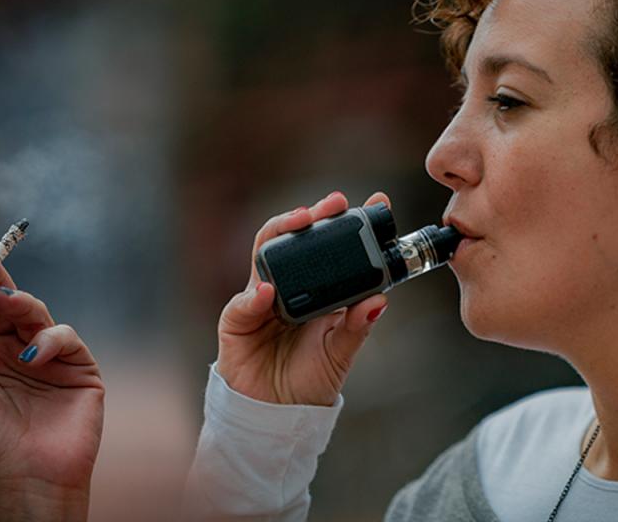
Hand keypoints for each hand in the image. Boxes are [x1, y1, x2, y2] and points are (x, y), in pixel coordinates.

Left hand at [0, 249, 103, 519]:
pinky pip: (63, 336)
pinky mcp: (76, 365)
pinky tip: (30, 357)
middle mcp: (10, 348)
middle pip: (2, 299)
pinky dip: (48, 339)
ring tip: (2, 300)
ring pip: (33, 311)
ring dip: (17, 299)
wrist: (24, 478)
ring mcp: (44, 355)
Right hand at [216, 191, 390, 406]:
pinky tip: (269, 292)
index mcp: (313, 290)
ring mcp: (259, 298)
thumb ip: (357, 325)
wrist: (277, 415)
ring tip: (301, 221)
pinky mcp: (237, 320)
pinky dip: (255, 296)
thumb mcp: (340, 352)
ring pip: (265, 253)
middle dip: (310, 215)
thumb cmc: (308, 379)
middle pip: (292, 238)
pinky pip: (244, 303)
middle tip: (333, 203)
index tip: (374, 204)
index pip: (327, 248)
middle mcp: (286, 286)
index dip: (343, 223)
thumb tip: (380, 300)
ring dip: (281, 232)